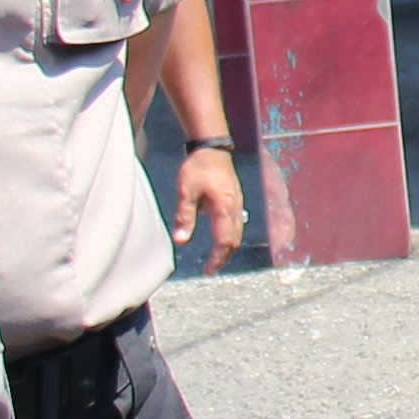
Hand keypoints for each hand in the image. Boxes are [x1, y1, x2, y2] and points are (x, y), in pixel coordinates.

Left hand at [172, 141, 245, 263]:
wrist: (212, 148)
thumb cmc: (198, 167)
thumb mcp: (186, 191)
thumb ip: (185, 216)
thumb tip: (180, 241)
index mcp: (224, 208)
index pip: (224, 241)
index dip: (217, 258)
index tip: (208, 270)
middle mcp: (235, 208)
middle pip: (234, 240)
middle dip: (224, 256)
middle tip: (211, 269)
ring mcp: (238, 204)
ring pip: (237, 233)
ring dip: (227, 247)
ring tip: (216, 258)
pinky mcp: (235, 200)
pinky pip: (236, 224)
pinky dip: (230, 236)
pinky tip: (220, 239)